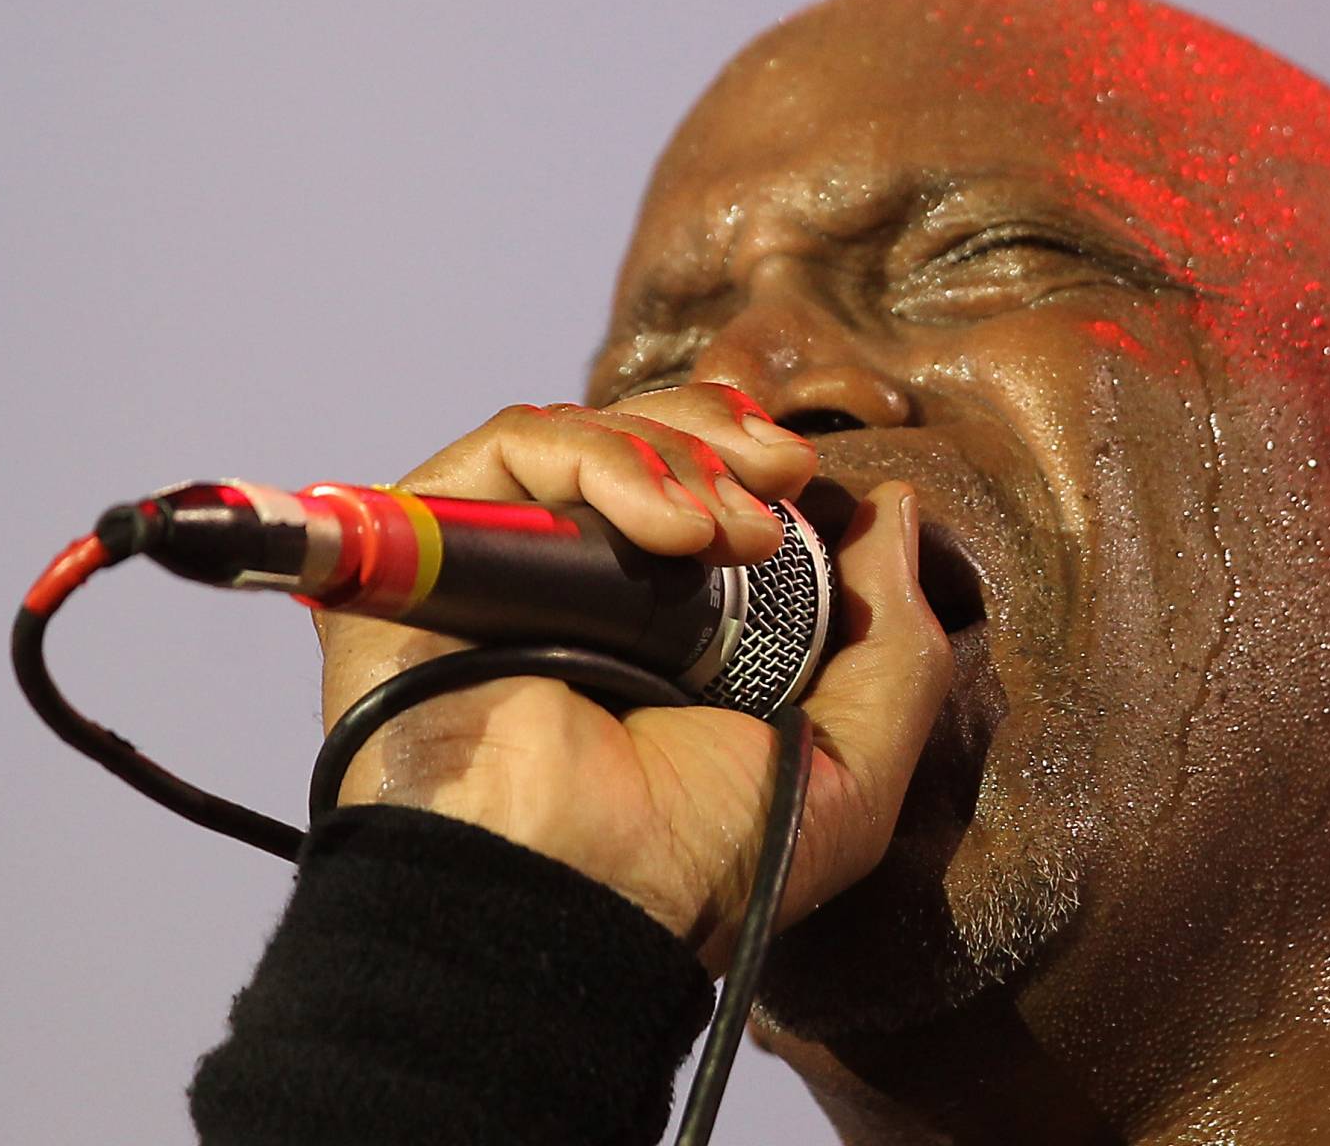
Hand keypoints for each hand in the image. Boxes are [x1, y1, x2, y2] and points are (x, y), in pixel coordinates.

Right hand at [315, 384, 952, 972]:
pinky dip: (603, 461)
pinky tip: (670, 530)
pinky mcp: (432, 550)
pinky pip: (511, 451)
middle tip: (785, 474)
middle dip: (724, 436)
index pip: (691, 488)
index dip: (744, 454)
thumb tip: (897, 509)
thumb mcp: (848, 766)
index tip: (806, 475)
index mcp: (660, 631)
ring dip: (679, 456)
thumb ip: (895, 645)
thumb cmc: (695, 864)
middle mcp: (574, 590)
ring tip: (731, 534)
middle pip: (640, 440)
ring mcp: (500, 566)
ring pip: (583, 434)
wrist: (574, 896)